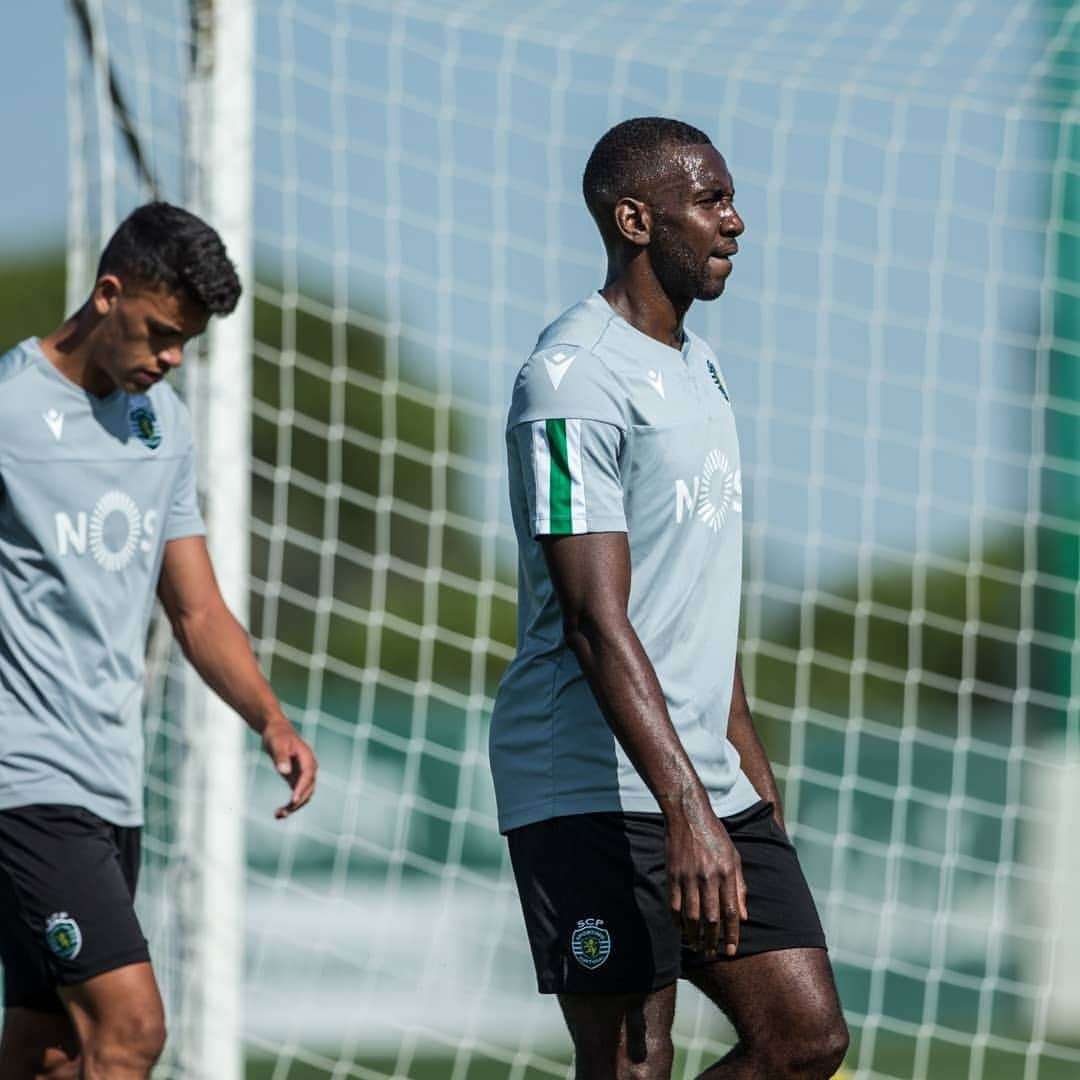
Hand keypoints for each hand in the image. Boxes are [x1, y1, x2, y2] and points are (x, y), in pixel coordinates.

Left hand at [261, 718, 317, 818]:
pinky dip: (290, 805)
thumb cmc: (277, 735)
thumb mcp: (277, 744)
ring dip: (294, 807)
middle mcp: (309, 768)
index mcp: (307, 758)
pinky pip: (297, 795)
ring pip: (305, 795)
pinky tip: (279, 812)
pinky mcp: (297, 779)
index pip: (308, 776)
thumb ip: (281, 757)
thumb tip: (285, 772)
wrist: (277, 731)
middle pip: (309, 789)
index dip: (302, 789)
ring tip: (278, 815)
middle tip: (283, 812)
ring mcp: (304, 775)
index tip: (293, 800)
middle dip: (298, 802)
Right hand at [665, 803, 746, 958]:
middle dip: (713, 940)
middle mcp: (708, 876)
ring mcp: (688, 876)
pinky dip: (677, 920)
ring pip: (691, 915)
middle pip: (711, 918)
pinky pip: (674, 904)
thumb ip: (740, 888)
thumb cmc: (715, 836)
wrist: (688, 815)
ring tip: (698, 946)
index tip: (731, 951)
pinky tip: (680, 929)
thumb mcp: (734, 858)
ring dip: (694, 935)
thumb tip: (743, 917)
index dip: (732, 935)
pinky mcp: (673, 874)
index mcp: (727, 873)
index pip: (731, 912)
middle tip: (713, 953)